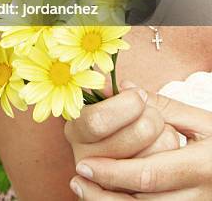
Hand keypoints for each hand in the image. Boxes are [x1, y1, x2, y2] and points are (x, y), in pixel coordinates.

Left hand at [67, 82, 211, 198]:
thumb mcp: (200, 120)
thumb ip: (161, 106)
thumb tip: (123, 87)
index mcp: (203, 165)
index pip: (150, 174)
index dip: (114, 172)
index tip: (85, 163)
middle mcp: (201, 196)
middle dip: (107, 191)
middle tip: (78, 176)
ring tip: (83, 189)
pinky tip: (104, 196)